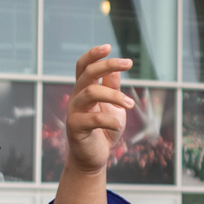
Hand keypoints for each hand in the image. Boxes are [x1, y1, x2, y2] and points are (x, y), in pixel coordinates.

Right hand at [62, 45, 135, 179]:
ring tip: (130, 104)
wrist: (95, 157)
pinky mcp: (75, 128)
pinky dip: (110, 120)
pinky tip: (119, 125)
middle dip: (107, 65)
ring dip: (114, 95)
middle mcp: (77, 98)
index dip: (93, 54)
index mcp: (85, 90)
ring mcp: (74, 112)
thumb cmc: (105, 130)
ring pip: (91, 92)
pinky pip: (93, 118)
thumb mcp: (113, 106)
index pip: (83, 66)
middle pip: (87, 73)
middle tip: (128, 63)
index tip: (108, 46)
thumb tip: (116, 68)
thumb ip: (112, 88)